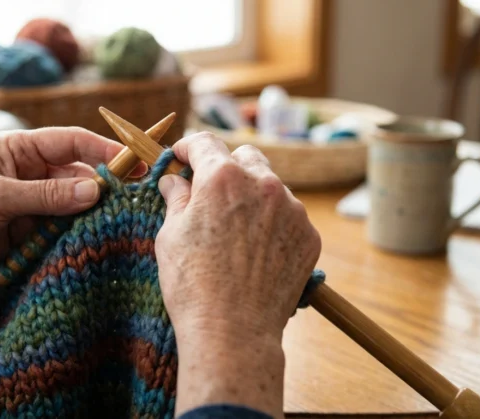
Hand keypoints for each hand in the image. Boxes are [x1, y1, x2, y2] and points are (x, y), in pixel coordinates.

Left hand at [0, 127, 141, 322]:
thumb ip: (47, 196)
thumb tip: (95, 191)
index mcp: (18, 149)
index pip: (70, 141)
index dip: (104, 149)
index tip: (134, 162)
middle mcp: (28, 173)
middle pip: (76, 175)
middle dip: (101, 187)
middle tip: (131, 200)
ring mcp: (29, 203)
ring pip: (72, 205)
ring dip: (89, 214)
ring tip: (114, 223)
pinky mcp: (27, 232)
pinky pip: (59, 230)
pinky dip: (73, 235)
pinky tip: (90, 241)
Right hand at [156, 132, 320, 416]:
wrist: (233, 332)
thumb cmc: (193, 284)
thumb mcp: (171, 235)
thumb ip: (177, 198)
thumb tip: (174, 180)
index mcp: (222, 177)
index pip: (205, 143)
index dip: (188, 147)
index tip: (181, 156)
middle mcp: (263, 184)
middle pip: (245, 158)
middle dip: (226, 169)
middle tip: (209, 193)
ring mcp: (292, 209)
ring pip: (271, 187)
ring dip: (253, 197)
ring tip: (235, 230)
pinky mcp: (308, 235)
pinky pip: (289, 217)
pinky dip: (273, 224)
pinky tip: (256, 251)